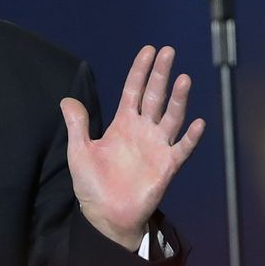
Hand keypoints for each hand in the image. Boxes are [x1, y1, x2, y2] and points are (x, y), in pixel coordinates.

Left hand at [60, 46, 205, 250]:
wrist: (106, 215)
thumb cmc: (93, 184)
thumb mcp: (79, 151)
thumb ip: (77, 126)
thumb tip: (66, 100)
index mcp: (123, 123)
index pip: (134, 90)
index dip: (140, 71)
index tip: (149, 50)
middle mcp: (143, 130)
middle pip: (155, 96)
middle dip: (161, 74)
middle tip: (169, 52)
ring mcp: (157, 146)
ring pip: (171, 117)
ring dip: (178, 99)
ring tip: (184, 79)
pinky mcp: (167, 166)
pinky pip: (182, 148)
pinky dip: (190, 137)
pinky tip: (198, 123)